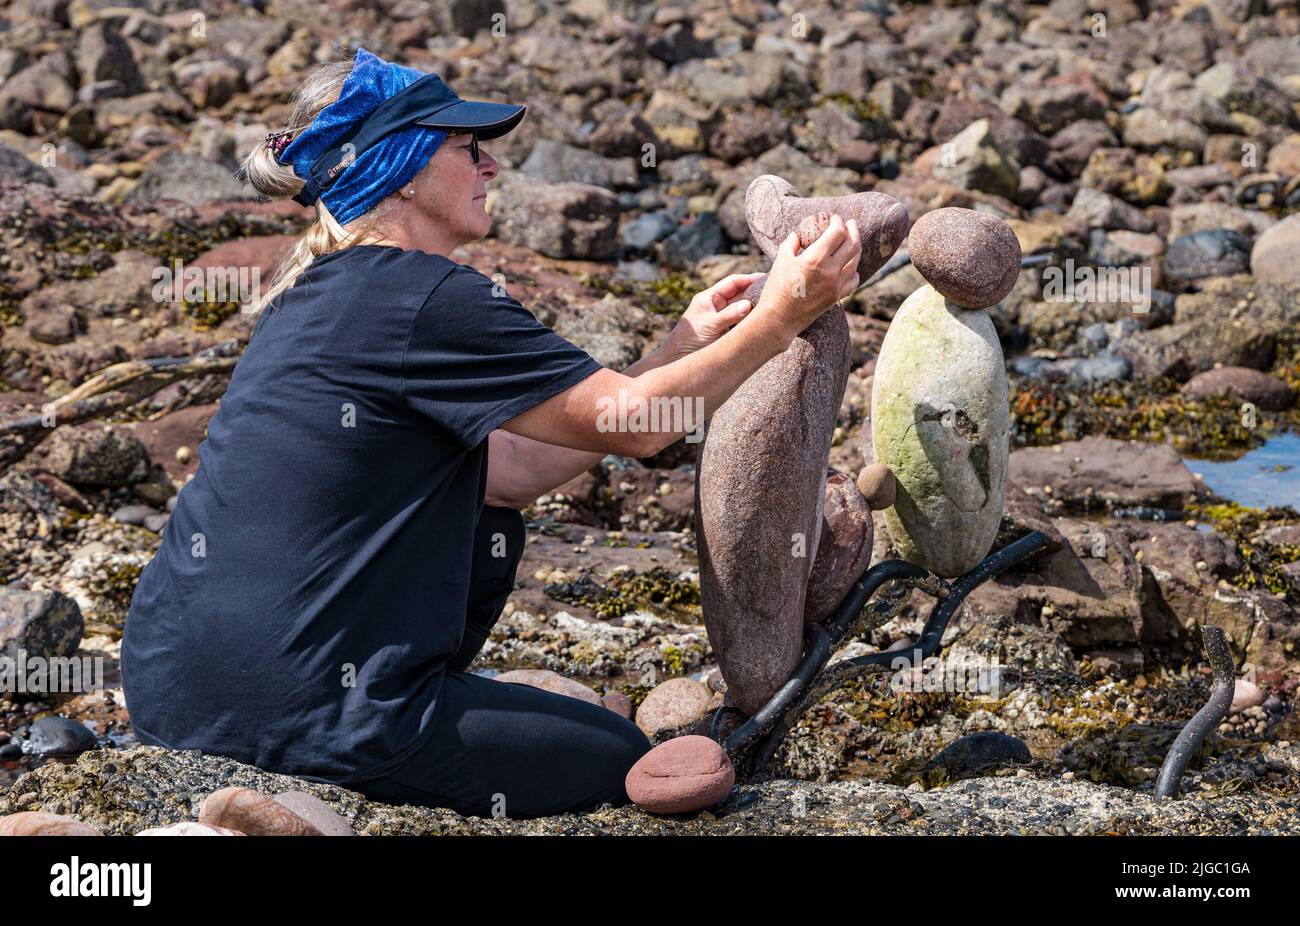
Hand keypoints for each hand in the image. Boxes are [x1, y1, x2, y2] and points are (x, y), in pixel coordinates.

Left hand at [662, 272, 767, 358]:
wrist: (676, 362)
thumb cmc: (688, 341)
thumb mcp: (709, 326)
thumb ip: (729, 315)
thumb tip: (748, 305)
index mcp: (709, 299)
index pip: (733, 283)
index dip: (749, 279)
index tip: (766, 278)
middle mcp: (716, 307)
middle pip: (740, 295)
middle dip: (756, 293)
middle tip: (775, 293)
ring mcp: (721, 321)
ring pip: (742, 311)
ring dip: (755, 309)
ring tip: (773, 308)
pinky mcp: (725, 334)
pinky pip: (741, 325)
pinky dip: (751, 323)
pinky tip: (763, 324)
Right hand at [754, 214, 861, 343]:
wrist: (779, 318)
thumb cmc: (776, 288)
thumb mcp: (781, 260)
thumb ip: (791, 244)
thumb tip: (797, 235)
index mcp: (815, 258)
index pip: (837, 232)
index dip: (839, 222)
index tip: (835, 218)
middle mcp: (830, 270)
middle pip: (853, 244)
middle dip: (853, 230)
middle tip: (850, 224)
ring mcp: (836, 285)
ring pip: (856, 262)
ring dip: (856, 248)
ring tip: (852, 242)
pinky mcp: (836, 297)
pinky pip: (854, 281)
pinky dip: (855, 271)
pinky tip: (852, 268)